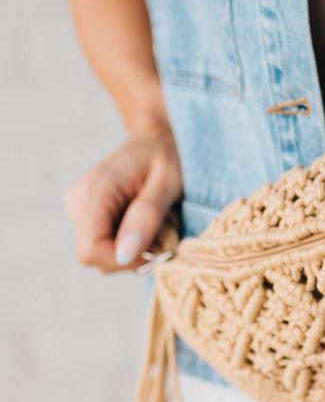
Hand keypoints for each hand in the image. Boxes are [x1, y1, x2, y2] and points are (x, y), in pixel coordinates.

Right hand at [63, 126, 182, 272]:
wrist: (158, 139)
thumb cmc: (168, 155)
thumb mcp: (169, 181)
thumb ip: (147, 216)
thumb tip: (125, 254)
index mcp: (96, 189)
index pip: (91, 250)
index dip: (124, 261)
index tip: (157, 250)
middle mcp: (79, 199)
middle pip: (94, 256)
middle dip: (131, 257)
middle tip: (162, 236)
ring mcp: (78, 207)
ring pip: (99, 254)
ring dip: (131, 251)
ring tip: (154, 225)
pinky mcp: (85, 213)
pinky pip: (103, 244)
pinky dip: (126, 243)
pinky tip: (141, 223)